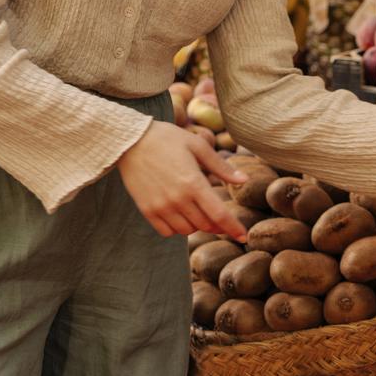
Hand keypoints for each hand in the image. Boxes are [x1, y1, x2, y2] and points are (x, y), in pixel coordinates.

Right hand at [118, 121, 249, 240]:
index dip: (234, 228)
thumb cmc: (167, 139)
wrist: (130, 141)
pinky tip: (180, 214)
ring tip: (197, 210)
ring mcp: (161, 207)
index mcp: (193, 183)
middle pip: (205, 225)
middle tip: (219, 216)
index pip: (219, 215)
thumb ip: (221, 167)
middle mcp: (178, 199)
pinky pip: (167, 232)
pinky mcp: (147, 210)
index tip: (243, 236)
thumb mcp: (197, 146)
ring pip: (187, 230)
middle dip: (216, 224)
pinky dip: (177, 228)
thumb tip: (244, 180)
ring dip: (197, 225)